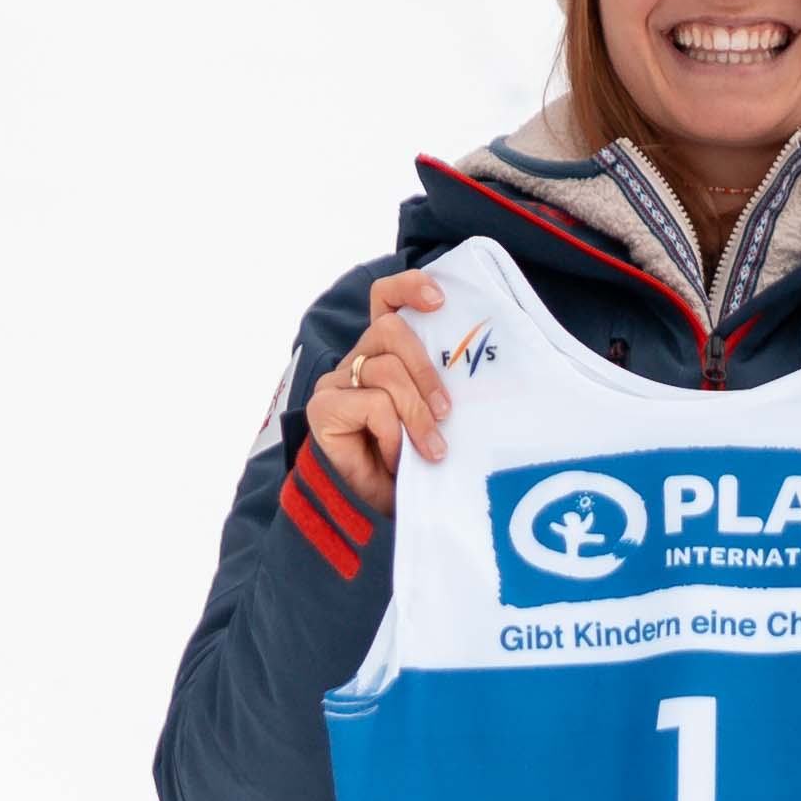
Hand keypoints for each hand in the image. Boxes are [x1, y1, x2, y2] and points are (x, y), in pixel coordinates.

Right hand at [300, 280, 459, 496]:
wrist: (373, 513)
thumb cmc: (409, 463)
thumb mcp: (433, 418)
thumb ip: (440, 390)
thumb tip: (476, 372)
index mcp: (383, 354)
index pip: (385, 300)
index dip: (408, 288)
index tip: (439, 300)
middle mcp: (358, 361)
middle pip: (390, 330)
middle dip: (426, 370)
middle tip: (446, 413)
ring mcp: (337, 383)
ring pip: (385, 369)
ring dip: (416, 412)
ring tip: (431, 448)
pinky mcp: (323, 407)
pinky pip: (372, 404)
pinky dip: (393, 434)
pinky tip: (394, 458)